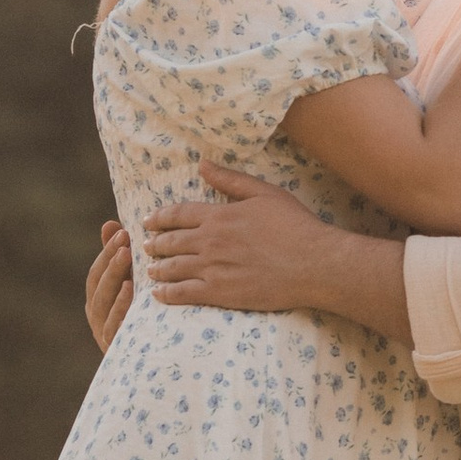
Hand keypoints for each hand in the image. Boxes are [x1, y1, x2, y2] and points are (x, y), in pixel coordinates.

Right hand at [86, 220, 133, 352]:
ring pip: (102, 303)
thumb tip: (110, 223)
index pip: (97, 272)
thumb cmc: (144, 314)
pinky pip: (113, 325)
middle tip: (125, 241)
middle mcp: (97, 315)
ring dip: (114, 278)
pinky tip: (132, 291)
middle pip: (98, 285)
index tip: (122, 231)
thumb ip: (119, 258)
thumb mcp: (132, 283)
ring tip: (126, 258)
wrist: (157, 362)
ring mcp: (104, 332)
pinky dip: (120, 306)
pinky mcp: (115, 347)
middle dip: (111, 261)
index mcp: (98, 298)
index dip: (107, 251)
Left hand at [146, 170, 333, 310]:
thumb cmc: (294, 225)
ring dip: (157, 268)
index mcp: (218, 215)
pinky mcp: (219, 293)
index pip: (178, 214)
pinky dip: (166, 293)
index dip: (159, 218)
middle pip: (171, 242)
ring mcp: (212, 269)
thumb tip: (203, 164)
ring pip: (173, 268)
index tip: (148, 221)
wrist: (313, 263)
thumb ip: (230, 180)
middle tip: (147, 246)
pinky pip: (183, 293)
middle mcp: (209, 241)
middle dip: (155, 244)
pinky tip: (159, 294)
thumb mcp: (264, 193)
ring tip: (151, 270)